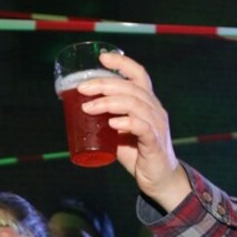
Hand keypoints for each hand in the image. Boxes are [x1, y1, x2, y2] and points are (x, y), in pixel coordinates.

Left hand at [76, 52, 189, 210]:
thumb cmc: (138, 154)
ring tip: (88, 107)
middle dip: (104, 84)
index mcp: (146, 103)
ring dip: (108, 103)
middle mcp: (154, 109)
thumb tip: (78, 114)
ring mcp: (156, 124)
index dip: (122, 63)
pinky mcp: (155, 142)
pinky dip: (126, 122)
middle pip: (130, 87)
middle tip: (82, 88)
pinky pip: (142, 127)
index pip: (138, 75)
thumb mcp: (119, 134)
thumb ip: (105, 122)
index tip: (102, 58)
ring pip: (134, 104)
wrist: (158, 179)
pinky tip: (112, 123)